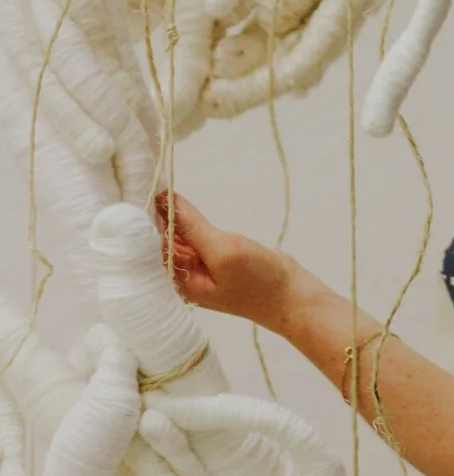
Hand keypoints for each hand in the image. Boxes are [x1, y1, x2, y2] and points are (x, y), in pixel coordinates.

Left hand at [154, 192, 297, 331]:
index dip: (146, 219)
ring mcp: (195, 269)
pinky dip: (186, 221)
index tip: (143, 190)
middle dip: (155, 215)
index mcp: (177, 283)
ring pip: (176, 237)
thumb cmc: (256, 280)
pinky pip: (192, 237)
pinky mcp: (210, 260)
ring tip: (161, 186)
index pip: (150, 248)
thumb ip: (192, 227)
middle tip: (150, 181)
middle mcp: (181, 277)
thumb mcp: (222, 250)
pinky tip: (179, 204)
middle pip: (160, 242)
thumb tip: (167, 201)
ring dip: (170, 215)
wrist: (288, 294)